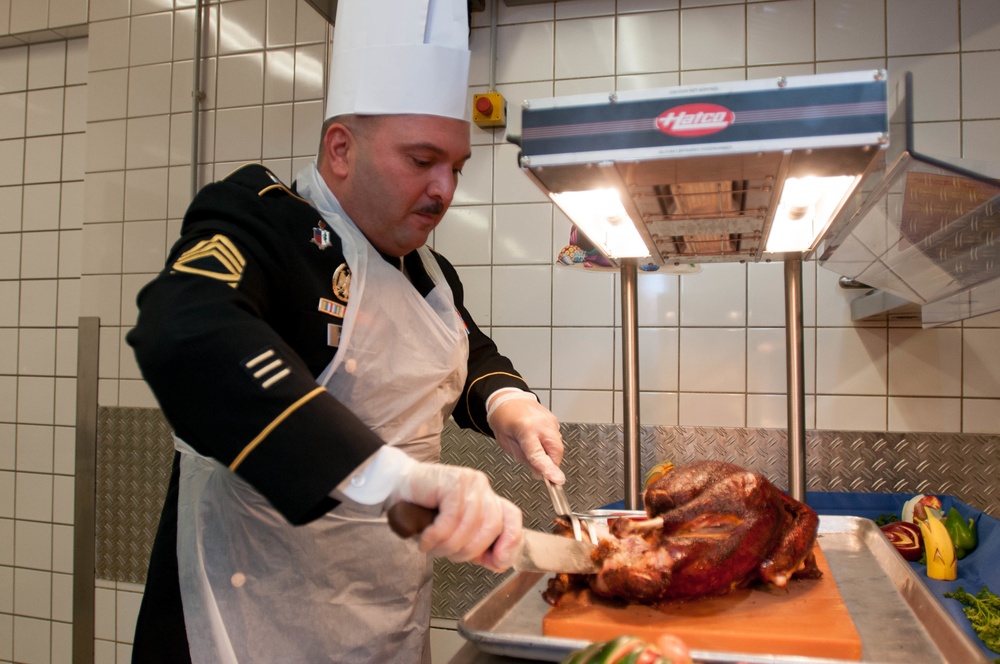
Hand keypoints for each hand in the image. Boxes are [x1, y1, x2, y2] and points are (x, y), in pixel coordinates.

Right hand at [390, 462, 523, 571]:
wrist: (396, 487)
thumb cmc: (424, 511)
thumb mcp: (455, 533)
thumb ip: (477, 547)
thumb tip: (500, 564)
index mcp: (487, 499)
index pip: (512, 517)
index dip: (510, 542)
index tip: (498, 562)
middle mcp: (482, 488)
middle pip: (492, 526)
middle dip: (468, 550)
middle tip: (445, 554)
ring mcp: (470, 482)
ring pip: (470, 525)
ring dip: (447, 545)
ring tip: (431, 547)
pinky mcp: (453, 480)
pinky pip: (451, 518)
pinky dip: (437, 535)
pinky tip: (425, 538)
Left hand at [488, 397, 564, 483]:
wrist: (507, 400)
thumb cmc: (503, 420)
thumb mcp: (507, 444)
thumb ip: (525, 459)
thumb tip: (540, 473)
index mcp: (525, 429)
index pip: (539, 454)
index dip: (548, 469)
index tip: (557, 480)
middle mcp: (541, 423)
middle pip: (555, 451)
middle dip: (552, 465)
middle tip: (542, 471)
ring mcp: (550, 420)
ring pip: (558, 446)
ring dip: (551, 455)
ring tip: (535, 449)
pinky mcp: (554, 420)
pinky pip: (556, 439)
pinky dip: (550, 446)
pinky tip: (538, 441)